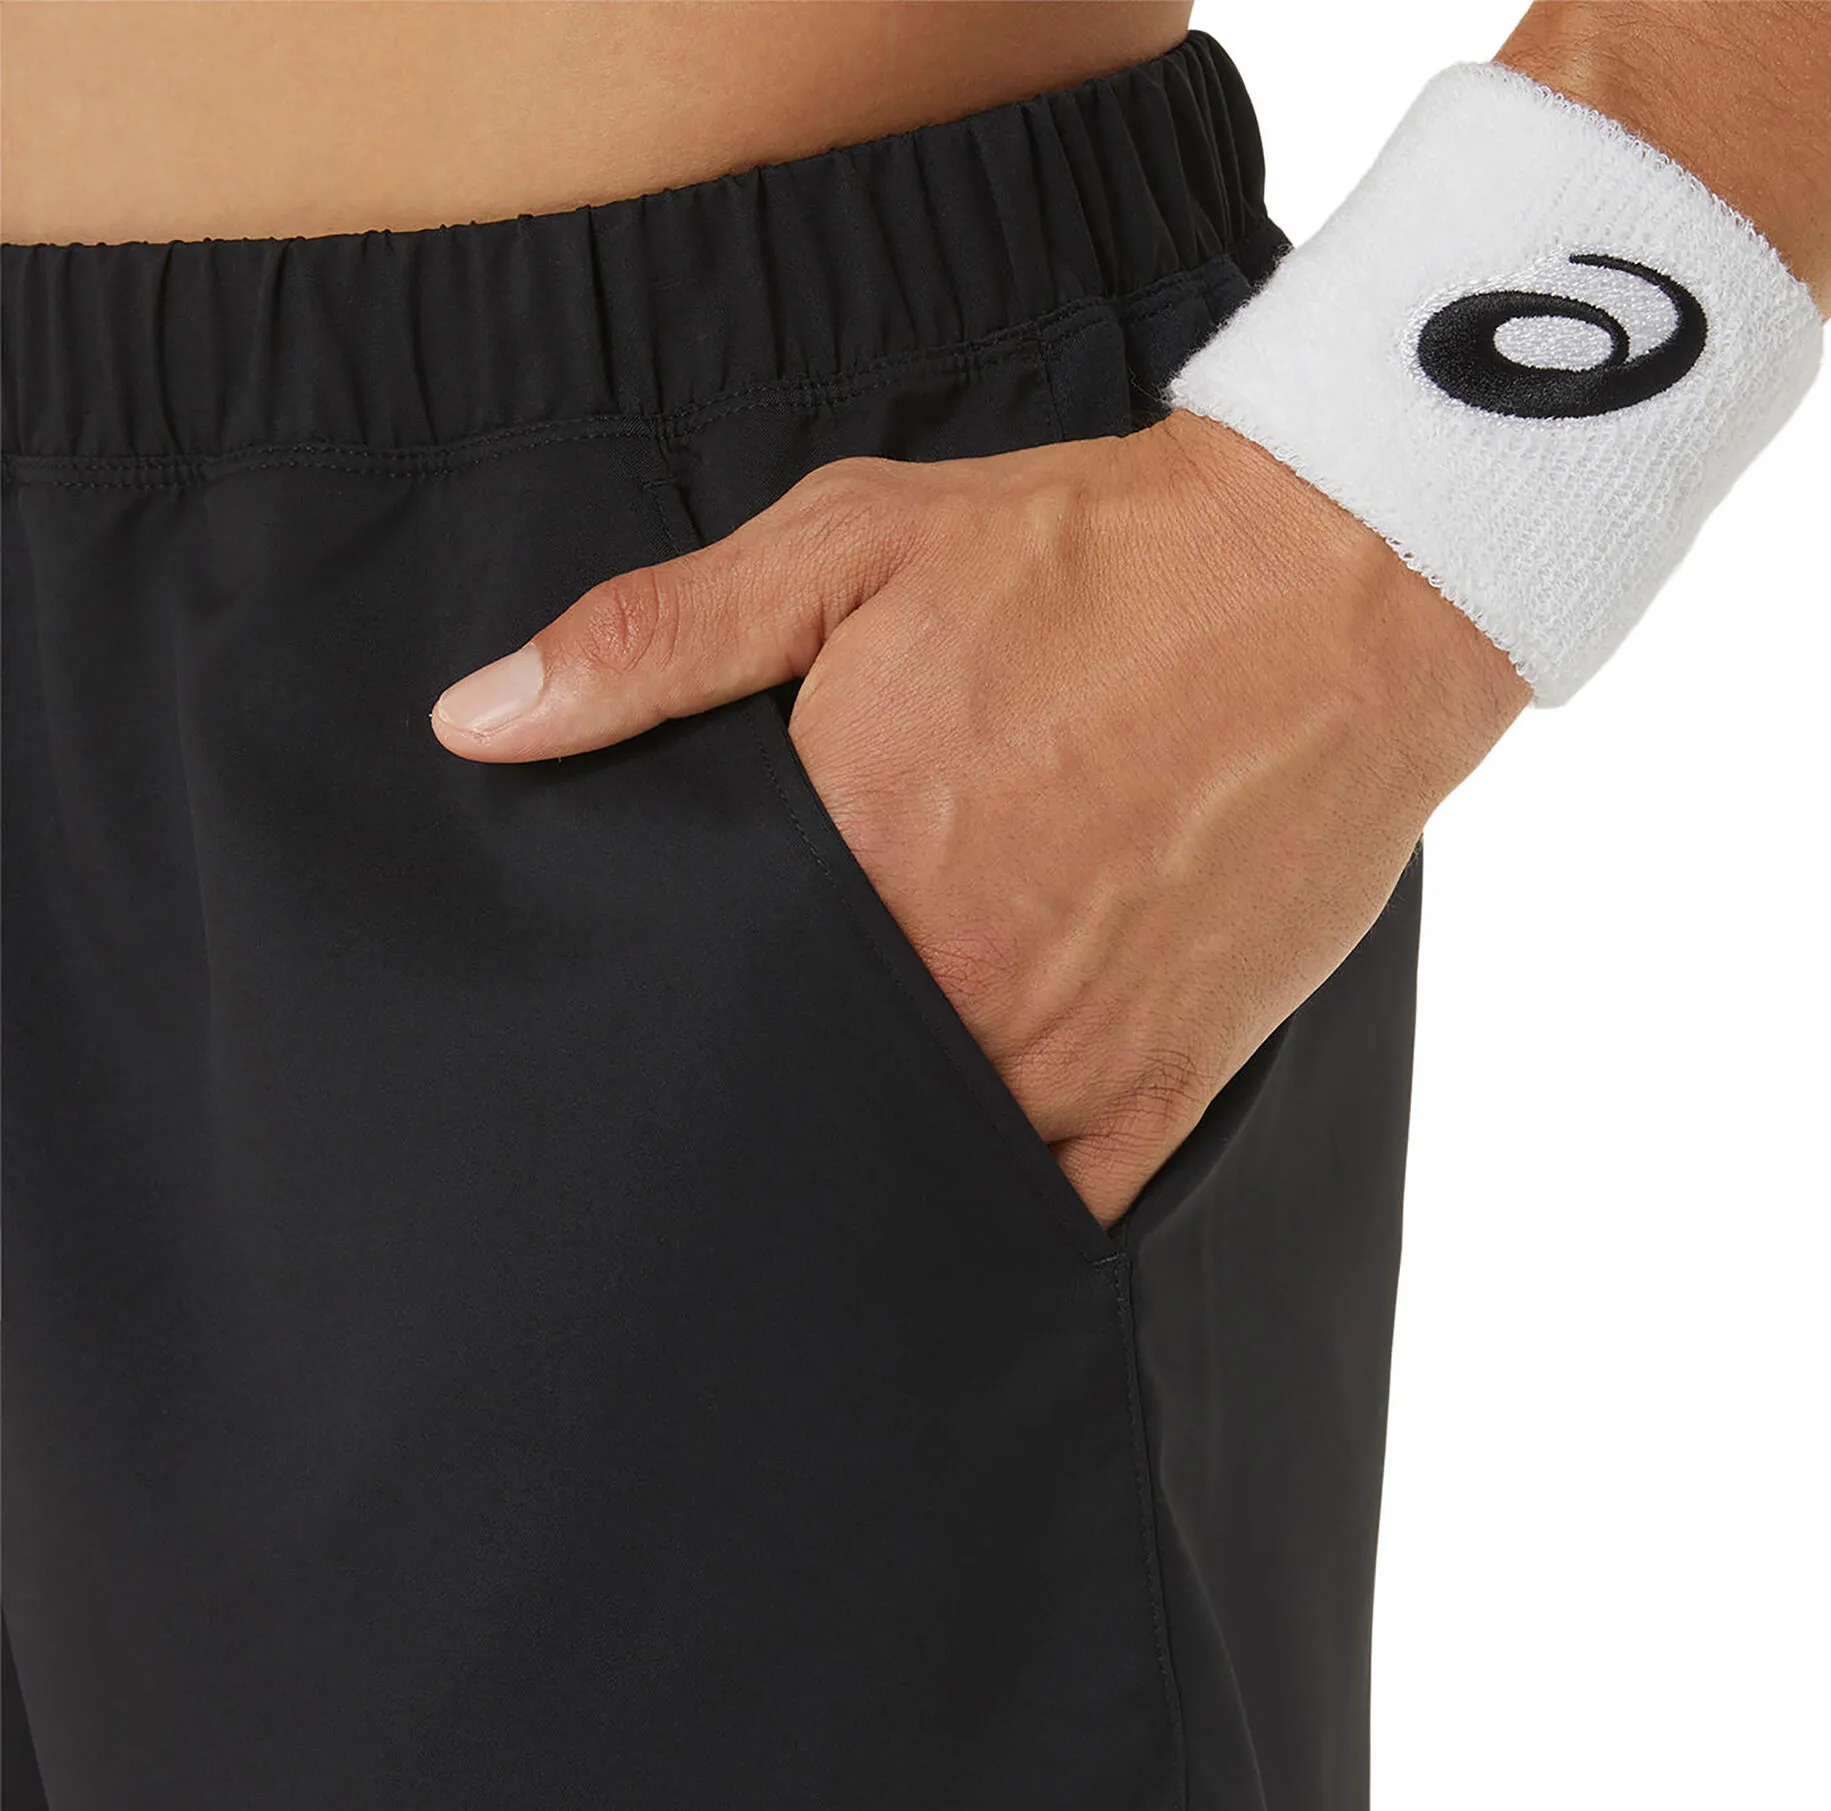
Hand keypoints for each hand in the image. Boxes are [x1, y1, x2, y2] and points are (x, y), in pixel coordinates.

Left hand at [431, 412, 1528, 1224]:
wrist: (1337, 583)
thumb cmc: (1090, 559)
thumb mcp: (851, 546)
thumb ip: (657, 642)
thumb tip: (475, 724)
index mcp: (856, 859)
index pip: (701, 1006)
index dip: (656, 1040)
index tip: (623, 1057)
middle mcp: (958, 982)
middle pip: (805, 1109)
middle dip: (751, 1122)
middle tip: (695, 1144)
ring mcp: (1071, 1050)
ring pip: (921, 1180)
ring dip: (863, 1182)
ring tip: (804, 1192)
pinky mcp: (1170, 1081)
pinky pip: (1060, 1213)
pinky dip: (995, 1226)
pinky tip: (939, 1226)